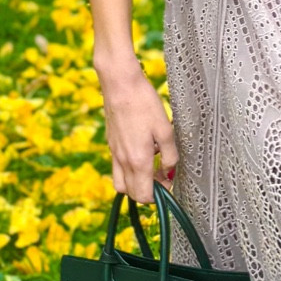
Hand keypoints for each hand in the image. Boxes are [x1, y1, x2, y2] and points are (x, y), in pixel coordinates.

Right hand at [97, 58, 178, 204]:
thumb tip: (170, 171)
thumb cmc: (144, 104)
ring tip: (151, 167)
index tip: (169, 183)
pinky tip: (141, 151)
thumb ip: (170, 155)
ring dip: (135, 183)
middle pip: (132, 193)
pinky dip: (128, 169)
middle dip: (148, 192)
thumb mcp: (166, 130)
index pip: (144, 196)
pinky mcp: (110, 143)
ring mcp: (114, 153)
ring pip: (121, 183)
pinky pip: (117, 168)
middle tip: (163, 176)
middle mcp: (123, 161)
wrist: (120, 84)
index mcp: (138, 161)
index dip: (159, 196)